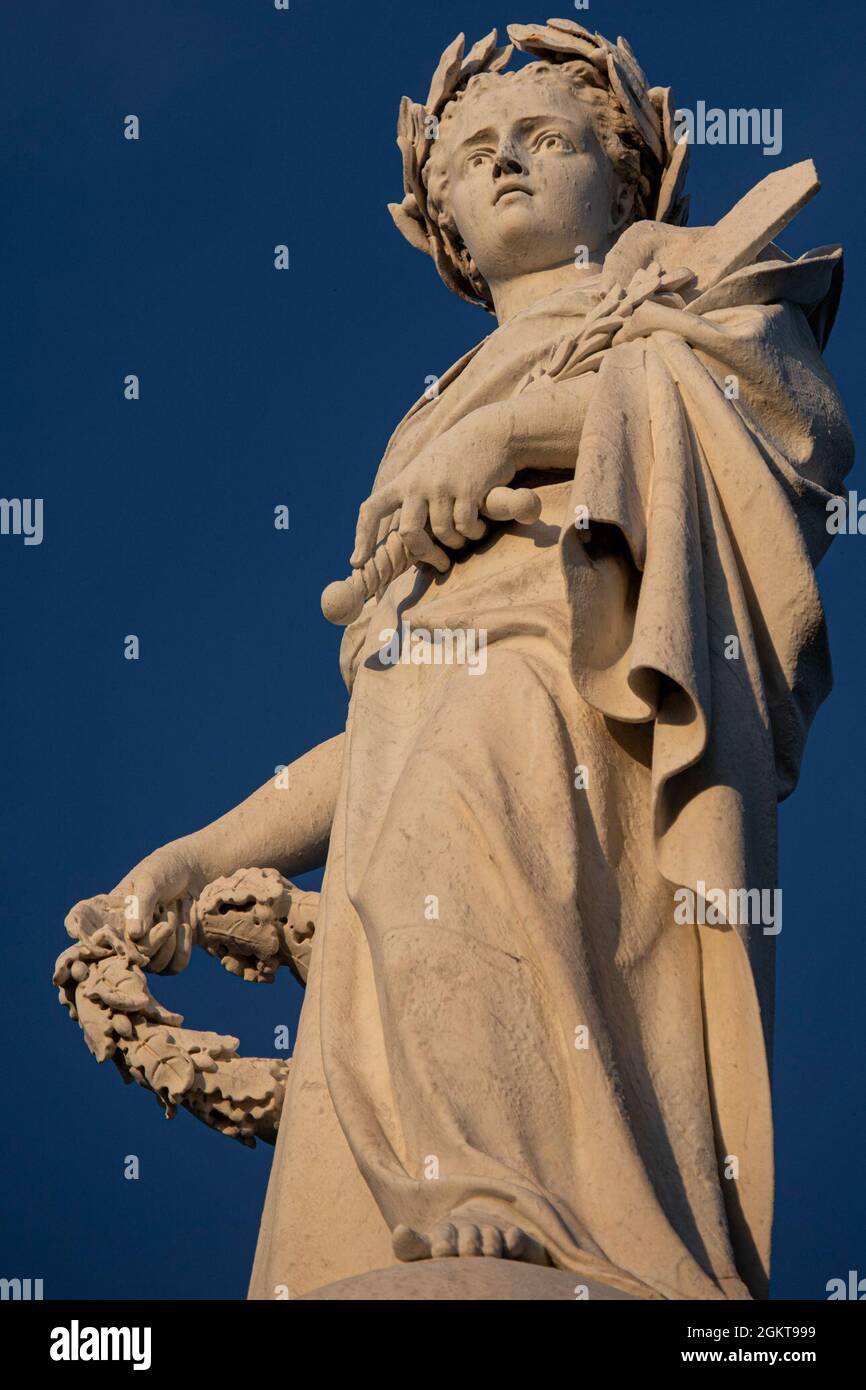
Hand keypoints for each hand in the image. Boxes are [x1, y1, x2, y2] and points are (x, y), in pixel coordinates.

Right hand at [64, 839, 202, 976]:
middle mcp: (118, 935)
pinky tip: (184, 925)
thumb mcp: (150, 880)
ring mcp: (140, 949)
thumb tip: (134, 935)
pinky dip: (182, 947)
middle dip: (140, 946)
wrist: (196, 875)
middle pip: (114, 955)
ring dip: (164, 941)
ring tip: (171, 912)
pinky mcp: (164, 958)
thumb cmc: (164, 870)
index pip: (78, 919)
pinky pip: (171, 967)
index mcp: (105, 910)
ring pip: (147, 964)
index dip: (74, 927)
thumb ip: (140, 905)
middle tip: (164, 923)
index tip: (78, 930)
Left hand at [351, 411, 514, 569]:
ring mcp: (442, 486)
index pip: (372, 509)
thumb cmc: (459, 456)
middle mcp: (418, 483)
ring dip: (457, 542)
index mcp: (404, 480)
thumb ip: (414, 494)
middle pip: (409, 533)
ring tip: (468, 534)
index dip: (362, 538)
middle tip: (440, 562)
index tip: (357, 562)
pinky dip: (474, 532)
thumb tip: (408, 535)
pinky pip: (466, 527)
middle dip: (425, 553)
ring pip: (444, 534)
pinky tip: (480, 525)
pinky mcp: (467, 490)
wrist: (492, 431)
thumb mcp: (427, 468)